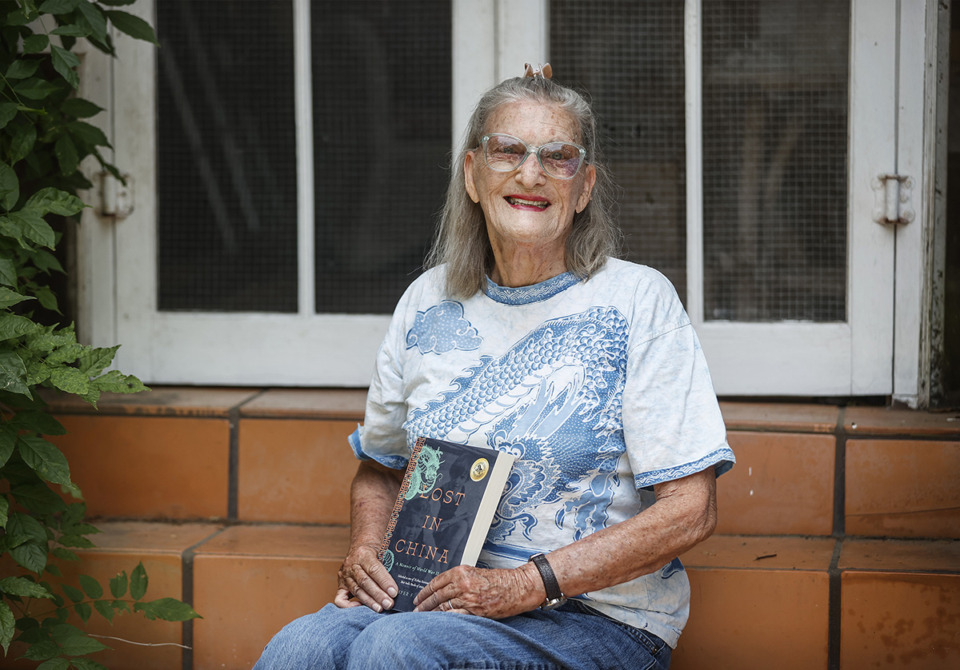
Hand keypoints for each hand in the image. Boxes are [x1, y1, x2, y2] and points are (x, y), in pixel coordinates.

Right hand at [335, 543, 397, 612]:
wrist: (361, 545)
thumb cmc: (376, 550)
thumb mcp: (383, 550)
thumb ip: (389, 563)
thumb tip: (404, 579)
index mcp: (363, 553)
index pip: (374, 569)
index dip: (384, 581)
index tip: (394, 592)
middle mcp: (352, 564)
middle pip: (365, 582)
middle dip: (378, 594)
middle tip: (389, 604)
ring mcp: (345, 576)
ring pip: (357, 590)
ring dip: (369, 601)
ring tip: (380, 608)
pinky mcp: (340, 585)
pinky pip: (340, 599)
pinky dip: (348, 606)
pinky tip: (360, 608)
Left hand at [413, 564, 542, 618]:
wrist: (517, 587)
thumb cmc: (499, 580)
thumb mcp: (476, 573)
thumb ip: (460, 579)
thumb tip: (444, 589)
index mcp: (461, 571)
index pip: (436, 582)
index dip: (424, 592)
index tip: (418, 598)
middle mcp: (462, 583)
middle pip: (437, 595)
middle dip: (424, 604)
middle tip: (416, 611)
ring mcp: (468, 598)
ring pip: (443, 607)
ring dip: (431, 613)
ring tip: (423, 619)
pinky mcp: (475, 611)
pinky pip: (454, 616)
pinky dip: (444, 620)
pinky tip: (438, 623)